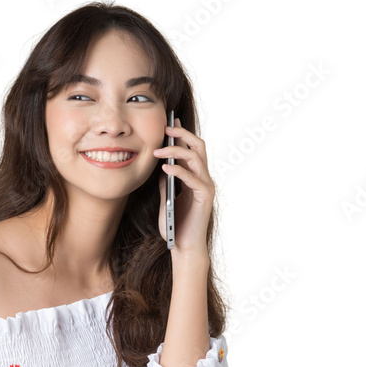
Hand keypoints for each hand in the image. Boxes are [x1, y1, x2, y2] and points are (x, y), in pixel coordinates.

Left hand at [153, 117, 214, 258]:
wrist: (183, 246)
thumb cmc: (174, 224)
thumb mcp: (165, 198)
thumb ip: (165, 181)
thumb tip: (160, 164)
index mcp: (195, 176)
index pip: (192, 148)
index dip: (182, 133)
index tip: (170, 120)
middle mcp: (204, 178)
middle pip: (198, 146)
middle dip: (182, 134)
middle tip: (166, 127)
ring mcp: (206, 186)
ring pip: (196, 158)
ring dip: (177, 151)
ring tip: (159, 150)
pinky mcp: (204, 197)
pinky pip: (192, 178)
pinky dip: (178, 170)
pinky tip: (164, 167)